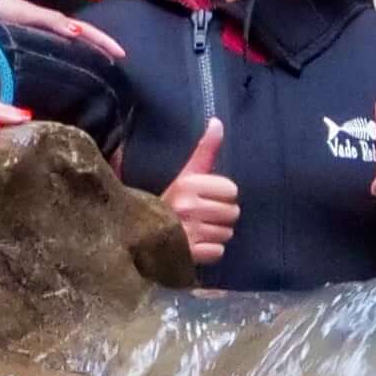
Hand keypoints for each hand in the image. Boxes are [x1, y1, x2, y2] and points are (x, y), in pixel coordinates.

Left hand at [0, 0, 122, 59]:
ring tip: (103, 69)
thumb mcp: (32, 16)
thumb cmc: (10, 12)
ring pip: (76, 44)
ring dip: (91, 53)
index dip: (106, 43)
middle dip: (103, 49)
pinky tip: (73, 68)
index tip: (122, 54)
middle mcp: (58, 29)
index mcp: (59, 23)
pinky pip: (63, 50)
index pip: (89, 32)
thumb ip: (53, 22)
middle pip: (87, 38)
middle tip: (119, 65)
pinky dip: (74, 57)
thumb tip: (78, 31)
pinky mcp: (38, 42)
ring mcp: (49, 35)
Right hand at [163, 117, 236, 266]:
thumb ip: (205, 149)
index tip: (207, 197)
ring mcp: (188, 232)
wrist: (142, 232)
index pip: (231, 190)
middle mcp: (188, 206)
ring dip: (217, 234)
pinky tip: (197, 244)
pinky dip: (211, 251)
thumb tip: (218, 121)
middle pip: (233, 212)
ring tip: (199, 230)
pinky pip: (218, 252)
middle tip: (204, 215)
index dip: (223, 195)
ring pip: (227, 233)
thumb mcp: (187, 173)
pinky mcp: (188, 254)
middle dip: (222, 215)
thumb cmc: (172, 200)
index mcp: (188, 183)